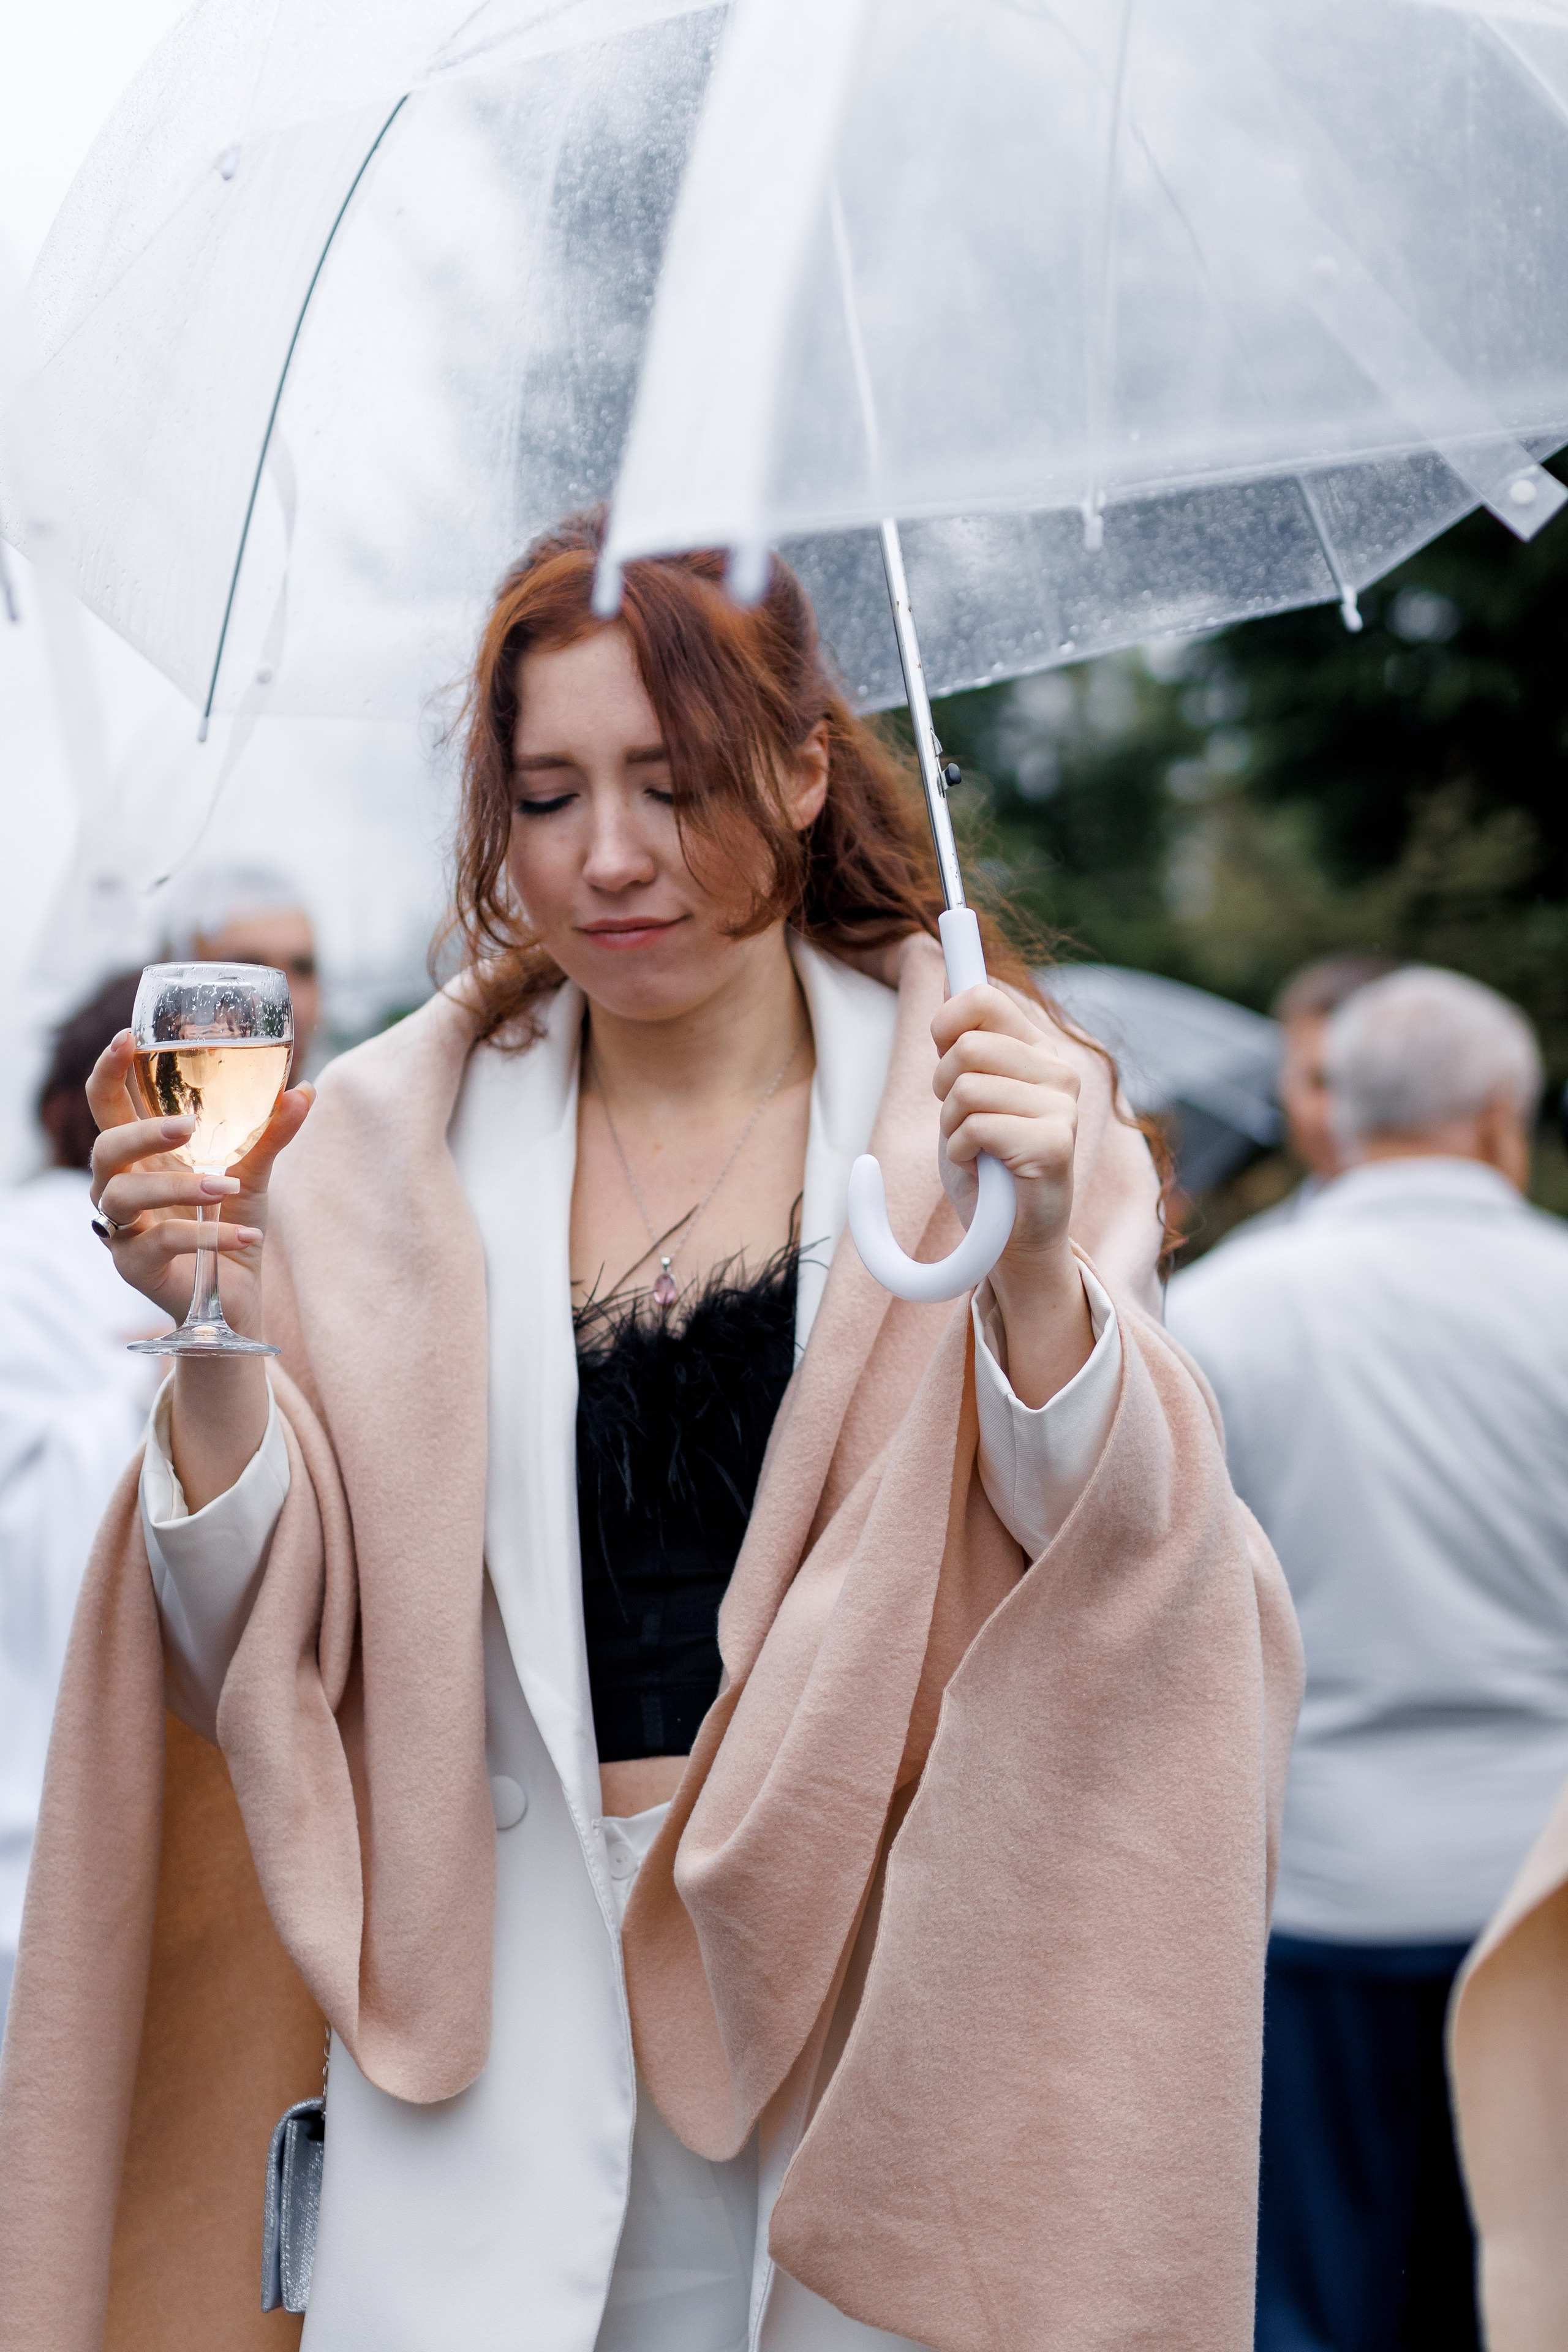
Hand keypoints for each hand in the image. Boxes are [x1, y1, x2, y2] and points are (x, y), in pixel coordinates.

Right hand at [87, 1029, 310, 1338]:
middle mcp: (120, 1187)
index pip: (107, 1105)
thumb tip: (305, 1089)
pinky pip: (159, 1243)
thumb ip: (271, 1133)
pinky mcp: (134, 1267)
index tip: (128, 1037)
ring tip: (227, 1186)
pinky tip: (246, 1235)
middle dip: (140, 1132)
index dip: (108, 1071)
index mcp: (143, 1155)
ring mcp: (122, 1229)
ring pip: (122, 1195)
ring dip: (176, 1187)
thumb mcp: (254, 1174)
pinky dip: (207, 1236)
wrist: (234, 1297)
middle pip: (104, 1148)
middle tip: (186, 1126)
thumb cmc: (230, 1224)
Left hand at [932, 984, 1091, 1407]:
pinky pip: (975, 1126)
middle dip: (943, 1089)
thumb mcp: (965, 1096)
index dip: (944, 1021)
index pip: (982, 997)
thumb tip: (948, 990)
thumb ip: (962, 1047)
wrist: (1011, 1240)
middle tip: (963, 1125)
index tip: (941, 1054)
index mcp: (1038, 1051)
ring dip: (953, 1126)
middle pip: (964, 1046)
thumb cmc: (986, 1169)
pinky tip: (984, 1169)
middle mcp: (1059, 1071)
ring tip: (976, 1150)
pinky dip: (962, 1153)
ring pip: (966, 1087)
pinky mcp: (1055, 1143)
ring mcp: (1062, 1106)